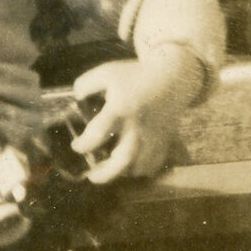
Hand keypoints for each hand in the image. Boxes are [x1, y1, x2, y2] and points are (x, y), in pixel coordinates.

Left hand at [71, 53, 199, 182]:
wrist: (174, 77)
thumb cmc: (136, 75)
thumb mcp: (107, 72)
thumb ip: (85, 84)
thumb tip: (76, 97)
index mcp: (120, 109)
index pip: (99, 133)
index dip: (84, 145)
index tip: (77, 146)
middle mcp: (138, 126)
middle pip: (124, 158)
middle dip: (106, 173)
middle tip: (92, 177)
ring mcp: (154, 135)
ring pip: (141, 165)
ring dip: (124, 172)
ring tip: (111, 170)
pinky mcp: (166, 139)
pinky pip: (156, 163)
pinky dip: (144, 169)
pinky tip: (132, 167)